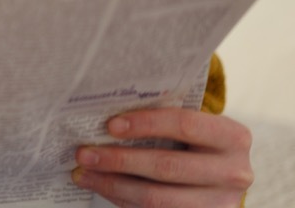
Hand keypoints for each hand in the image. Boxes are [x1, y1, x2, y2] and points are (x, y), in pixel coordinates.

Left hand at [72, 107, 252, 206]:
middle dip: (119, 160)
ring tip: (83, 174)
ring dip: (113, 185)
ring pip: (158, 198)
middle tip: (83, 154)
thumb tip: (102, 121)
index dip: (146, 124)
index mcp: (233, 137)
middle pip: (167, 166)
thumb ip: (161, 118)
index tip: (110, 126)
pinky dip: (123, 199)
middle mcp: (235, 172)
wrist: (221, 174)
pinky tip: (102, 187)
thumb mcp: (191, 125)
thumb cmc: (194, 140)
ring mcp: (222, 203)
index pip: (184, 124)